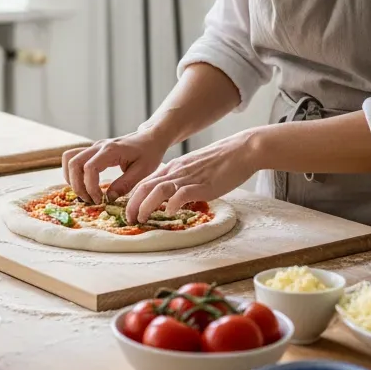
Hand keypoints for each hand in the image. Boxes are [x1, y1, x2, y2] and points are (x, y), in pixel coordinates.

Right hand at [62, 129, 170, 203]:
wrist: (150, 138)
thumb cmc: (148, 154)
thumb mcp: (143, 171)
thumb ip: (125, 184)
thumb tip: (108, 198)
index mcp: (111, 150)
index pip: (90, 168)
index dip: (90, 187)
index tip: (99, 200)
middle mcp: (98, 146)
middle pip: (73, 163)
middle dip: (77, 185)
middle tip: (90, 199)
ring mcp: (94, 147)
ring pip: (69, 159)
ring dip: (71, 178)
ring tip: (84, 193)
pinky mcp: (93, 150)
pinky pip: (74, 158)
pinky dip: (73, 172)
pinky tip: (84, 184)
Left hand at [124, 131, 259, 223]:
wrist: (241, 150)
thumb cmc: (221, 160)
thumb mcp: (194, 167)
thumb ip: (182, 179)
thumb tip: (172, 196)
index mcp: (174, 167)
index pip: (146, 181)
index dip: (134, 197)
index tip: (129, 211)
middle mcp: (177, 171)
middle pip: (146, 186)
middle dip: (132, 204)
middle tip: (129, 219)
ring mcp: (189, 177)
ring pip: (158, 189)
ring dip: (146, 205)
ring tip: (141, 219)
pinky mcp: (203, 184)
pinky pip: (182, 194)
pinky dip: (172, 204)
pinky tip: (169, 213)